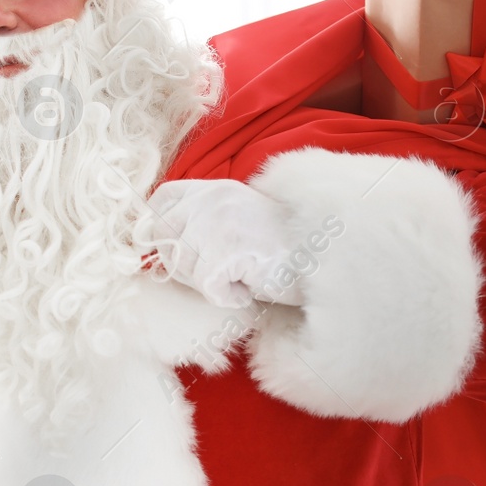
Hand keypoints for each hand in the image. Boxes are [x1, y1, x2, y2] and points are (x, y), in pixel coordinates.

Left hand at [137, 179, 302, 307]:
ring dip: (209, 283)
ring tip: (242, 275)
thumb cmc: (281, 250)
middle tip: (219, 273)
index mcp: (213, 188)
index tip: (180, 252)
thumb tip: (160, 246)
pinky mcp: (228, 248)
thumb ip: (201, 223)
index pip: (161, 201)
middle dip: (184, 266)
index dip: (160, 231)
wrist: (324, 257)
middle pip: (163, 239)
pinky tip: (249, 286)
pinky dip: (227, 296)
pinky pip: (206, 286)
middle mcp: (213, 198)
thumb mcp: (236, 222)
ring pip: (182, 266)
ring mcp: (219, 220)